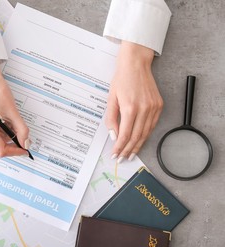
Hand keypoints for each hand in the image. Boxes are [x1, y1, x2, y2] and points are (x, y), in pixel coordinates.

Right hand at [0, 60, 28, 157]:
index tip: (24, 149)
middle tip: (24, 134)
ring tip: (14, 121)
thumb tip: (26, 143)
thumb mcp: (13, 112)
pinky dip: (4, 130)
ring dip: (9, 135)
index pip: (1, 150)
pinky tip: (8, 120)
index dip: (14, 151)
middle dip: (13, 142)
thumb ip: (21, 130)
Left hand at [106, 41, 162, 162]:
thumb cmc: (121, 79)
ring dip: (138, 145)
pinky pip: (152, 125)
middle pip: (136, 137)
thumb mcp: (111, 98)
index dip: (120, 147)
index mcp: (130, 108)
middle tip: (122, 159)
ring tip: (130, 154)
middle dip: (128, 150)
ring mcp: (153, 107)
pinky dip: (146, 135)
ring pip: (146, 133)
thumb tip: (114, 136)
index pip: (125, 134)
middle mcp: (144, 109)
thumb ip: (111, 118)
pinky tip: (139, 141)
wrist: (136, 64)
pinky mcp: (158, 105)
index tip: (115, 155)